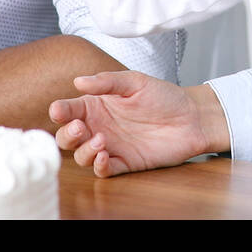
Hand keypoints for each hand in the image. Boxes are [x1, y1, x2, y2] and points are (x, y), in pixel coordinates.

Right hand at [50, 71, 227, 177]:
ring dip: (83, 151)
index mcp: (97, 105)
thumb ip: (107, 81)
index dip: (60, 111)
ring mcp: (110, 146)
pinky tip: (105, 156)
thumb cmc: (164, 97)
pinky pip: (103, 170)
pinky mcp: (124, 163)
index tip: (59, 110)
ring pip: (81, 156)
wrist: (192, 118)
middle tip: (80, 128)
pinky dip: (99, 166)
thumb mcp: (135, 82)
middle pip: (68, 137)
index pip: (69, 110)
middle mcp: (99, 126)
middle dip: (67, 135)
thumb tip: (78, 81)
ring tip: (100, 140)